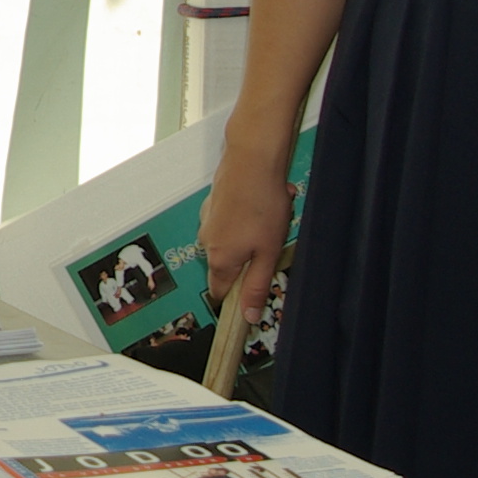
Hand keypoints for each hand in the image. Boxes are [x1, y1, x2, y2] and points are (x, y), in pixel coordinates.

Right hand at [198, 153, 294, 328]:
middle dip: (249, 260)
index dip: (237, 295)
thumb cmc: (262, 204)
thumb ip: (256, 286)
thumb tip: (247, 316)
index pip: (220, 292)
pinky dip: (243, 220)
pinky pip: (228, 223)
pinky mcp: (212, 205)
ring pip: (229, 242)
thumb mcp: (268, 253)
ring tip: (269, 221)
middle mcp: (207, 242)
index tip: (254, 287)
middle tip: (271, 245)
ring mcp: (207, 221)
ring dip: (248, 238)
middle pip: (226, 266)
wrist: (252, 161)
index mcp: (220, 259)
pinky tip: (260, 207)